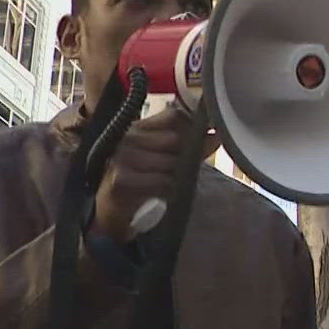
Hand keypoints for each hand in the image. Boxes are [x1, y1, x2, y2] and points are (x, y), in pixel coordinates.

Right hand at [90, 107, 219, 242]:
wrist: (113, 212)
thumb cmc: (143, 183)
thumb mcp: (167, 161)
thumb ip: (192, 147)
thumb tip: (215, 135)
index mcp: (138, 128)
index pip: (174, 116)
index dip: (190, 130)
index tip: (195, 145)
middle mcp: (128, 137)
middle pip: (174, 139)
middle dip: (183, 157)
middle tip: (175, 171)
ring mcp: (122, 156)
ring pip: (170, 161)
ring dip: (174, 177)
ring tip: (164, 184)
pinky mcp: (121, 178)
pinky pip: (161, 181)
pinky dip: (166, 190)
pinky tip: (158, 194)